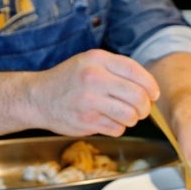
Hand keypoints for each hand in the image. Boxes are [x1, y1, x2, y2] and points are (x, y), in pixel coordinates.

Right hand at [29, 49, 159, 136]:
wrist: (37, 98)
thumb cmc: (71, 81)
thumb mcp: (91, 63)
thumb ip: (119, 70)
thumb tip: (150, 90)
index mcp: (97, 60)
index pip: (137, 72)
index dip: (151, 86)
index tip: (153, 95)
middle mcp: (93, 78)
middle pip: (138, 97)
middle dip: (145, 107)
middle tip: (141, 110)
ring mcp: (89, 100)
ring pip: (131, 116)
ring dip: (132, 119)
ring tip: (123, 115)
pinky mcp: (86, 121)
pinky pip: (118, 129)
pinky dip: (117, 127)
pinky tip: (107, 121)